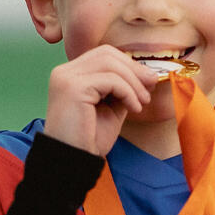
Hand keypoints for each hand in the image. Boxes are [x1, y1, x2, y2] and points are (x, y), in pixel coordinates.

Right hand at [40, 46, 159, 155]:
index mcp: (70, 75)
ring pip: (110, 64)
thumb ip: (123, 88)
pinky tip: (133, 108)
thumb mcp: (111, 107)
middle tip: (150, 87)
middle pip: (106, 53)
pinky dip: (128, 92)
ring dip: (133, 82)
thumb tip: (147, 74)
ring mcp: (66, 78)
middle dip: (133, 69)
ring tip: (142, 102)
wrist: (73, 161)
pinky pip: (110, 80)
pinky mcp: (72, 88)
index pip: (102, 54)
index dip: (128, 64)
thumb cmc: (89, 139)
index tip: (147, 81)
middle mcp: (64, 72)